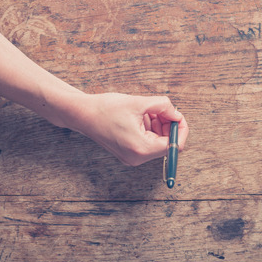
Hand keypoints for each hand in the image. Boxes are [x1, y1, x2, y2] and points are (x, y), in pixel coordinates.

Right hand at [58, 92, 188, 165]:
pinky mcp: (127, 153)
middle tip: (160, 108)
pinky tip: (140, 116)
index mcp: (142, 148)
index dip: (180, 128)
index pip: (175, 145)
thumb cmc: (106, 108)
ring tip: (147, 110)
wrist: (81, 114)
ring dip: (158, 125)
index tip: (177, 114)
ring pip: (157, 142)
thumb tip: (176, 113)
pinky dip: (148, 129)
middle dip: (167, 124)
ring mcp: (132, 157)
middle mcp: (138, 158)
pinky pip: (146, 142)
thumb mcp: (139, 102)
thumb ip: (163, 106)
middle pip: (166, 144)